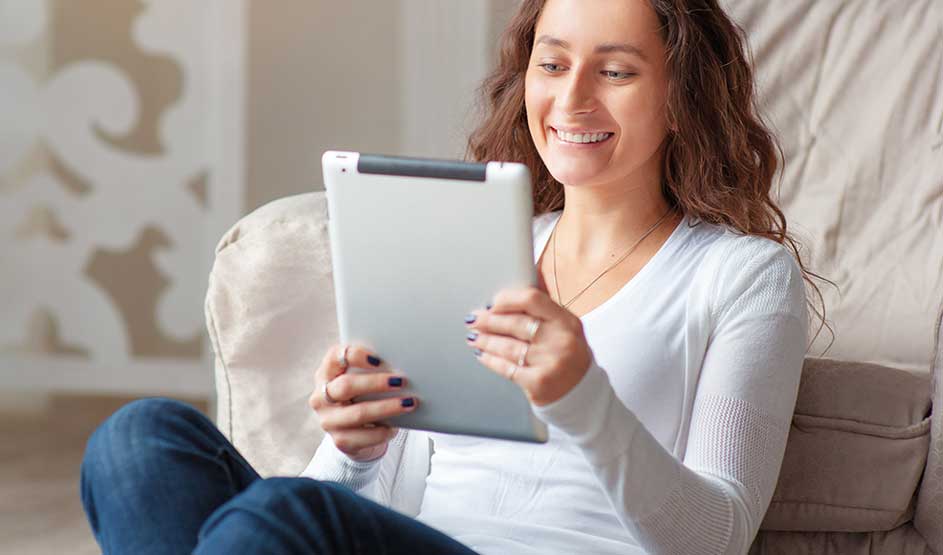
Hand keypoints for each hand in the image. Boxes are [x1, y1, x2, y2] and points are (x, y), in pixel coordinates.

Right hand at [308, 344, 418, 461]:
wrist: (356, 430)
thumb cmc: (363, 395)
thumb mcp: (361, 377)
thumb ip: (372, 367)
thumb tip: (401, 361)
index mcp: (326, 373)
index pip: (335, 357)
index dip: (357, 356)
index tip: (379, 359)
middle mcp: (321, 396)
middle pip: (346, 385)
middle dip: (376, 383)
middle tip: (400, 381)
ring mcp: (328, 420)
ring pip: (358, 413)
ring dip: (386, 407)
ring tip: (409, 403)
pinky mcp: (340, 440)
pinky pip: (364, 437)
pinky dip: (383, 431)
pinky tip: (396, 426)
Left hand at [464, 287, 593, 406]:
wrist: (581, 393)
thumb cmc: (567, 354)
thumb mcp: (565, 327)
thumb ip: (543, 307)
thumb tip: (520, 282)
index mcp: (567, 321)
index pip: (532, 299)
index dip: (507, 299)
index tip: (492, 302)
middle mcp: (561, 340)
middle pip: (516, 324)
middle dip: (489, 321)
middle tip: (473, 319)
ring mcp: (550, 363)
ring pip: (508, 347)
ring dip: (485, 341)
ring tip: (474, 337)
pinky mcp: (539, 383)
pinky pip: (507, 368)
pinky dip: (491, 360)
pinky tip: (482, 355)